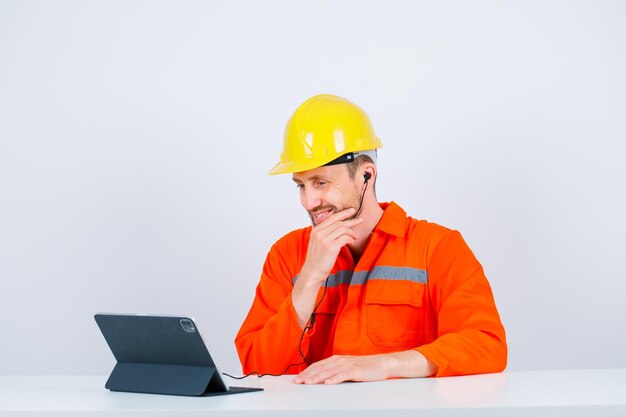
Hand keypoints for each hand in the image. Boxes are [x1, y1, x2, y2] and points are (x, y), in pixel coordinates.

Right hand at [291, 208, 362, 326]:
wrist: (312, 272)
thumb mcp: (317, 243)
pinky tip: (351, 242)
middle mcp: (319, 233)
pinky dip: (350, 239)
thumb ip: (325, 234)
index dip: (343, 213)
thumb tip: (338, 228)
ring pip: (343, 229)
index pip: (331, 217)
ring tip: (355, 237)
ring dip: (352, 232)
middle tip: (361, 220)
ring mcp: (325, 240)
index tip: (351, 210)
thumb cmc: (316, 259)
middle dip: (352, 220)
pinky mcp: (331, 247)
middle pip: (339, 222)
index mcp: (316, 230)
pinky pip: (345, 238)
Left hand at [292, 351, 436, 384]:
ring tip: (308, 383)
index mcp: (337, 359)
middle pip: (320, 368)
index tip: (296, 379)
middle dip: (307, 375)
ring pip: (329, 371)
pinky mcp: (357, 370)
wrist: (384, 364)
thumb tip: (322, 378)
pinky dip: (335, 378)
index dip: (306, 372)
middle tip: (297, 382)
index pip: (318, 366)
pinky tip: (328, 383)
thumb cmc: (366, 367)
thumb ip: (336, 371)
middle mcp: (340, 360)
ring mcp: (348, 364)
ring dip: (317, 377)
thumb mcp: (348, 368)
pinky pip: (344, 375)